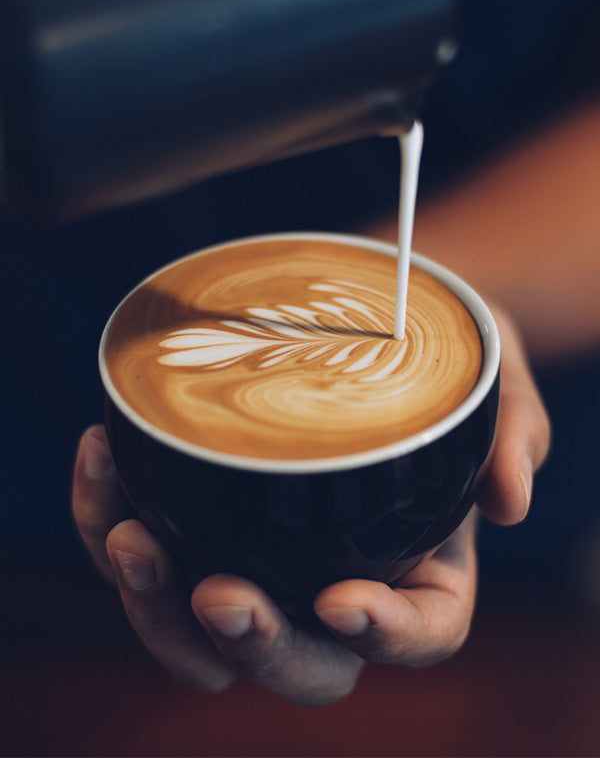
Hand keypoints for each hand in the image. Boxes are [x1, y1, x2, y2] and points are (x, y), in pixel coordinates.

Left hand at [72, 307, 548, 706]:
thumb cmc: (438, 362)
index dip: (383, 635)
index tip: (343, 600)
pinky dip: (107, 516)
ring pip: (200, 633)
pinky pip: (150, 545)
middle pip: (298, 659)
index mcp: (421, 567)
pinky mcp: (202, 518)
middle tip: (218, 593)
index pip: (419, 632)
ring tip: (130, 535)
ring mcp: (264, 558)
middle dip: (253, 641)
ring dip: (155, 605)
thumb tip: (512, 497)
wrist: (369, 325)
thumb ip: (514, 430)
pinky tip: (101, 453)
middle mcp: (338, 580)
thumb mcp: (494, 377)